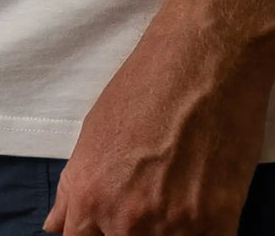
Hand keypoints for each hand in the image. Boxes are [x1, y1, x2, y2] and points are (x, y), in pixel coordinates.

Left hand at [42, 4, 274, 234]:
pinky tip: (204, 203)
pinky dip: (202, 230)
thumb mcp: (93, 131)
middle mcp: (126, 221)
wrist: (207, 56)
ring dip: (171, 230)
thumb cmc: (147, 83)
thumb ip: (74, 189)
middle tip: (149, 198)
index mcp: (89, 199)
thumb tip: (57, 227)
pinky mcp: (217, 223)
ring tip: (178, 191)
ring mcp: (173, 227)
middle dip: (133, 231)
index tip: (111, 225)